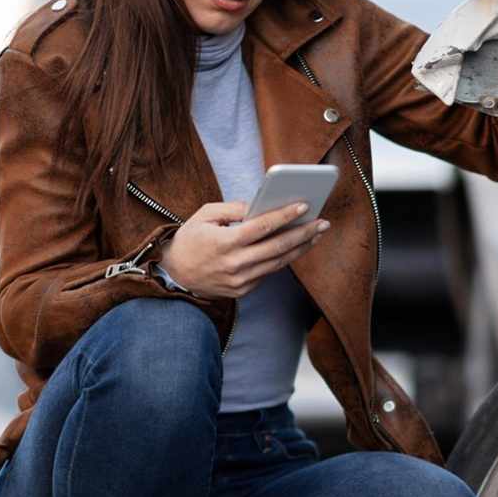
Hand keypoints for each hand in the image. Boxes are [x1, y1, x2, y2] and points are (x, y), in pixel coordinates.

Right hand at [157, 200, 327, 298]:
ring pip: (278, 263)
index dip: (285, 216)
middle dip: (304, 233)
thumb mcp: (205, 215)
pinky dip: (283, 259)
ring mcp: (240, 280)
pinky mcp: (243, 290)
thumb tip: (261, 207)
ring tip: (316, 234)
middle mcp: (235, 264)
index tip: (304, 206)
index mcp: (225, 243)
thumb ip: (234, 209)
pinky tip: (296, 247)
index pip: (262, 227)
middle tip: (323, 222)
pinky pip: (268, 272)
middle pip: (278, 247)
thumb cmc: (191, 240)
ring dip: (300, 248)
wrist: (175, 275)